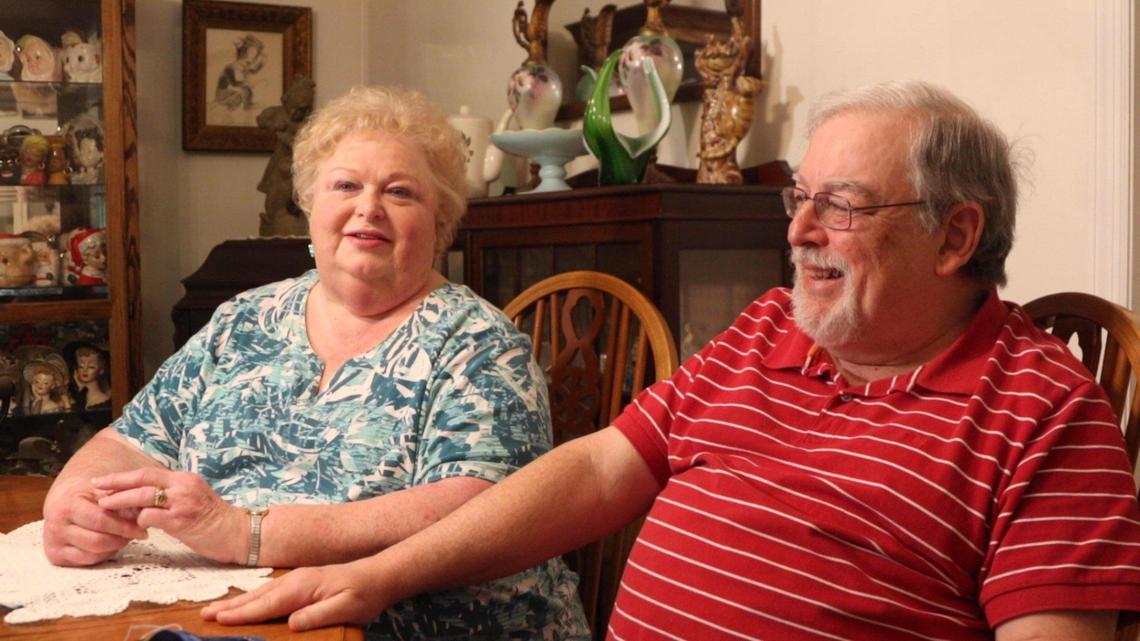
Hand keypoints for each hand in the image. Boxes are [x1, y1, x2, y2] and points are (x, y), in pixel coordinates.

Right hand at [42, 480, 147, 565]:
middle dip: (121, 539)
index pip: (100, 520)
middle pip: (97, 541)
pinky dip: (103, 554)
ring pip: (92, 554)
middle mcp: (56, 527)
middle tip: (139, 534)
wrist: (61, 504)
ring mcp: (54, 544)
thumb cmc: (86, 497)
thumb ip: (119, 501)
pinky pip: (86, 561)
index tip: (142, 528)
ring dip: (114, 547)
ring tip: (126, 538)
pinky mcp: (56, 557)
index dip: (124, 526)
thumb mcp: (102, 492)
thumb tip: (142, 513)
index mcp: (66, 507)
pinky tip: (112, 545)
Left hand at [92, 468, 245, 564]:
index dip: (124, 476)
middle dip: (116, 483)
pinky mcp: (181, 520)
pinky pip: (151, 517)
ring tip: (104, 506)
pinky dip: (138, 521)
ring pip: (143, 496)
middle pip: (143, 478)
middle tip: (96, 487)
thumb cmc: (215, 520)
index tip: (105, 480)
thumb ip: (172, 495)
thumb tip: (143, 500)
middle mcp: (183, 486)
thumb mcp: (194, 498)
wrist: (238, 533)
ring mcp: (182, 502)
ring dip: (120, 501)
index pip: (148, 472)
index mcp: (185, 478)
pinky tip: (134, 528)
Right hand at [202, 562, 388, 630]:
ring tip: (217, 609)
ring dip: (238, 601)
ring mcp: (297, 579)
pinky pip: (271, 591)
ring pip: (262, 593)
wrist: (379, 575)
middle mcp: (295, 580)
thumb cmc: (364, 594)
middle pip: (257, 596)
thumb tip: (291, 623)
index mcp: (302, 588)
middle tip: (204, 614)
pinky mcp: (302, 582)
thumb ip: (318, 615)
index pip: (266, 604)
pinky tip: (248, 602)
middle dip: (230, 606)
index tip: (217, 620)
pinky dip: (254, 598)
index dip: (241, 614)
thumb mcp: (346, 608)